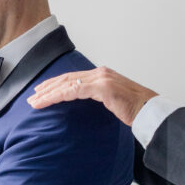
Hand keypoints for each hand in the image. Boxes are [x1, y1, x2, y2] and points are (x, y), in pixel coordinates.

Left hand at [28, 67, 157, 126]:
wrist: (152, 112)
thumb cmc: (137, 111)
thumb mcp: (115, 103)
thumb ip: (101, 100)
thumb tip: (90, 108)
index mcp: (103, 75)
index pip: (74, 77)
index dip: (56, 84)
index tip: (42, 92)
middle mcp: (101, 73)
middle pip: (67, 78)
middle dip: (47, 88)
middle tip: (32, 97)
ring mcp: (102, 78)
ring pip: (67, 83)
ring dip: (48, 93)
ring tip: (35, 102)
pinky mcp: (103, 88)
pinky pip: (74, 90)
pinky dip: (58, 95)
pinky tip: (48, 101)